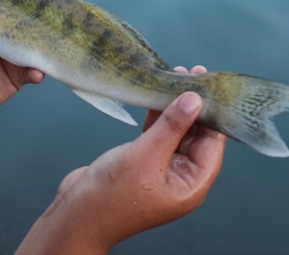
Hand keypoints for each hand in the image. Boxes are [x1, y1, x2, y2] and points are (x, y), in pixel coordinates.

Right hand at [16, 66, 225, 254]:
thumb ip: (172, 126)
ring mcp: (161, 169)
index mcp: (192, 185)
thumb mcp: (146, 156)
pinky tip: (155, 96)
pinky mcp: (142, 162)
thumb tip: (194, 99)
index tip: (208, 83)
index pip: (212, 142)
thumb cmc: (112, 195)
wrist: (77, 215)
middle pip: (195, 135)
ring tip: (174, 77)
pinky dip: (157, 117)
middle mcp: (181, 177)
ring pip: (175, 132)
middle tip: (191, 73)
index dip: (211, 112)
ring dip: (174, 108)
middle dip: (193, 106)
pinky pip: (156, 135)